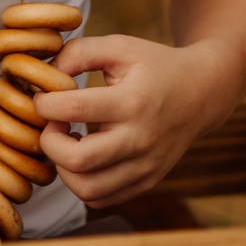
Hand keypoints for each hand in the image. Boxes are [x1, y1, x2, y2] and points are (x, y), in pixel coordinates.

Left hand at [31, 34, 240, 206]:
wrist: (203, 93)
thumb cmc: (154, 66)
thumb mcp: (120, 46)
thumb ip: (78, 52)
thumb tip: (43, 74)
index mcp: (133, 101)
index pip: (73, 109)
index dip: (45, 103)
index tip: (44, 97)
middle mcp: (141, 139)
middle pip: (77, 161)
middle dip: (49, 142)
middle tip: (53, 124)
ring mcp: (146, 166)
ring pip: (87, 189)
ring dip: (63, 168)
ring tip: (67, 142)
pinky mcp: (147, 182)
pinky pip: (100, 198)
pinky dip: (81, 182)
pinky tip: (84, 156)